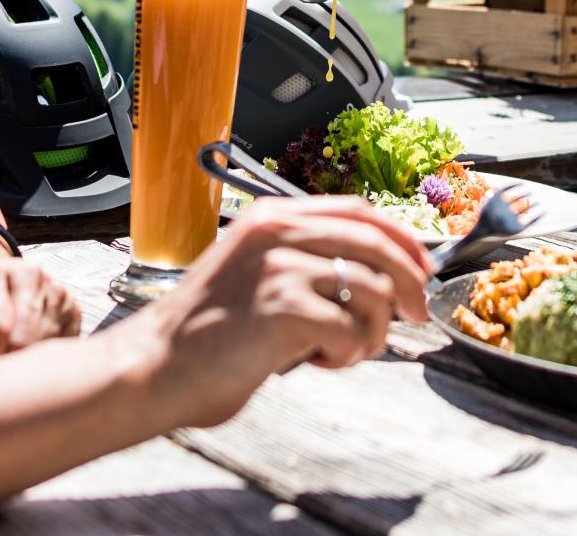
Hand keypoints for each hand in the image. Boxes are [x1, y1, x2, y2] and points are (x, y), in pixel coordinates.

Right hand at [135, 197, 430, 426]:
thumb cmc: (203, 333)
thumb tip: (374, 278)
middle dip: (410, 282)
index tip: (422, 267)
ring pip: (373, 290)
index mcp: (272, 217)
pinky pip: (352, 330)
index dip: (401, 238)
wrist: (154, 366)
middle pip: (376, 244)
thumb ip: (301, 262)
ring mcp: (281, 267)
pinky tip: (321, 361)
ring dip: (373, 331)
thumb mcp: (253, 273)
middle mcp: (278, 232)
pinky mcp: (284, 307)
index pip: (358, 210)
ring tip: (345, 351)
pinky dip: (348, 353)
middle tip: (416, 315)